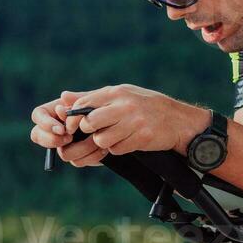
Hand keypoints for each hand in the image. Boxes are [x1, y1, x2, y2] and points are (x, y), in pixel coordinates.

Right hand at [29, 91, 106, 167]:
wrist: (121, 121)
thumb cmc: (103, 106)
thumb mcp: (93, 101)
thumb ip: (79, 100)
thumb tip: (64, 95)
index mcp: (55, 111)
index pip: (38, 115)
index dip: (45, 123)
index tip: (61, 129)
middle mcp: (56, 129)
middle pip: (38, 136)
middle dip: (52, 139)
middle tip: (68, 138)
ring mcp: (65, 144)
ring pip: (61, 152)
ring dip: (79, 147)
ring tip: (95, 140)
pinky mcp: (79, 156)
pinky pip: (77, 161)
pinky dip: (91, 156)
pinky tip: (103, 149)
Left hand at [68, 84, 209, 157]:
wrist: (179, 120)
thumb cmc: (146, 106)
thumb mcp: (121, 95)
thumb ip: (92, 97)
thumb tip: (63, 96)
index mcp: (116, 93)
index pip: (83, 105)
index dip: (74, 119)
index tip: (75, 127)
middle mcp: (125, 106)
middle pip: (89, 123)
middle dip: (88, 132)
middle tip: (96, 132)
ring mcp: (134, 122)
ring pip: (102, 140)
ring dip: (104, 143)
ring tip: (115, 137)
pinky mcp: (142, 138)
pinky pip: (117, 150)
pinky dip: (118, 149)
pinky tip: (127, 141)